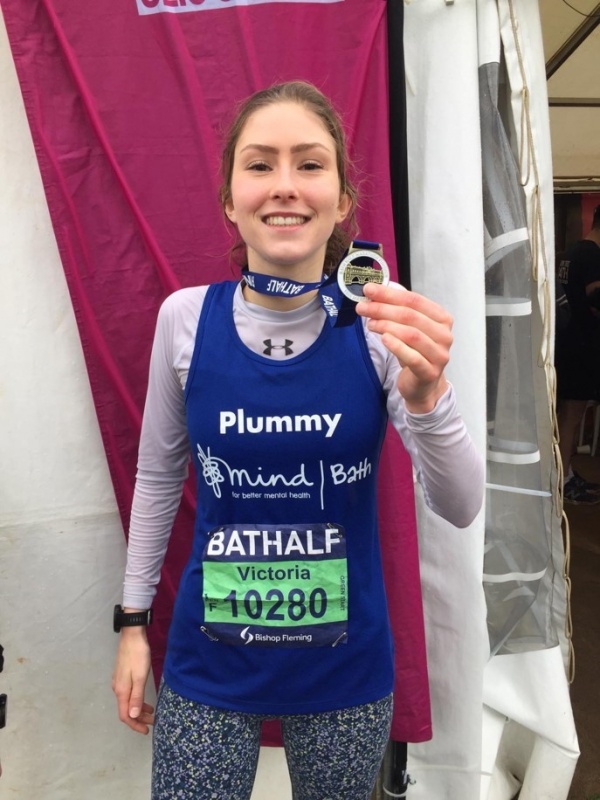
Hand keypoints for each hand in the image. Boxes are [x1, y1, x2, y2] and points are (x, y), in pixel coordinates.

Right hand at [112, 628, 153, 734]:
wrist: (132, 635)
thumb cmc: (138, 655)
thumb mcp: (140, 677)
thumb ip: (136, 697)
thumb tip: (132, 717)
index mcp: (121, 691)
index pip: (125, 715)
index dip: (135, 725)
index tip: (146, 730)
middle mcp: (118, 688)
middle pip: (126, 710)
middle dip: (139, 718)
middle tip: (153, 722)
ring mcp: (119, 682)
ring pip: (128, 702)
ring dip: (138, 709)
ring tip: (152, 712)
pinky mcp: (122, 675)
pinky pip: (129, 694)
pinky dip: (137, 700)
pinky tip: (145, 699)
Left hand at [356, 282, 452, 412]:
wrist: (422, 385)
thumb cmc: (415, 351)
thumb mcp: (410, 328)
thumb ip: (398, 310)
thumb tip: (374, 292)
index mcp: (442, 318)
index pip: (414, 300)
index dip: (390, 294)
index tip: (369, 289)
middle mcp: (445, 335)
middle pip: (411, 316)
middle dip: (383, 309)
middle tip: (363, 307)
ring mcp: (440, 355)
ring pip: (411, 335)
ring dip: (386, 326)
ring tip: (369, 324)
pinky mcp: (430, 372)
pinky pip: (413, 357)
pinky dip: (396, 346)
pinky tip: (383, 338)